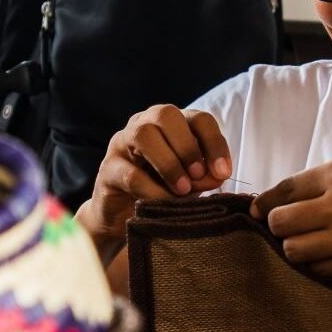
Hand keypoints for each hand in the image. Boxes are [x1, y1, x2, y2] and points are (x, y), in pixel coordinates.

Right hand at [76, 105, 230, 260]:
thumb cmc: (162, 190)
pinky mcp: (108, 169)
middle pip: (166, 115)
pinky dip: (151, 189)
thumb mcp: (190, 182)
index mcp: (173, 124)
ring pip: (144, 134)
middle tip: (198, 175)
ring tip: (183, 190)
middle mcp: (146, 124)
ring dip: (169, 163)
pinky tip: (163, 203)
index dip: (214, 142)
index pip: (199, 118)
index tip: (223, 172)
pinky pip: (129, 173)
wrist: (123, 216)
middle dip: (187, 146)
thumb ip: (205, 176)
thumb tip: (218, 175)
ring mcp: (123, 143)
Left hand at [250, 156, 331, 276]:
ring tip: (310, 242)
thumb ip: (328, 180)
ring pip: (295, 251)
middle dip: (279, 225)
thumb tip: (287, 198)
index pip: (283, 189)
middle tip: (289, 227)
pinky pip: (321, 271)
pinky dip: (319, 265)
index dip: (266, 202)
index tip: (260, 210)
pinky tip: (330, 255)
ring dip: (297, 247)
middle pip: (281, 223)